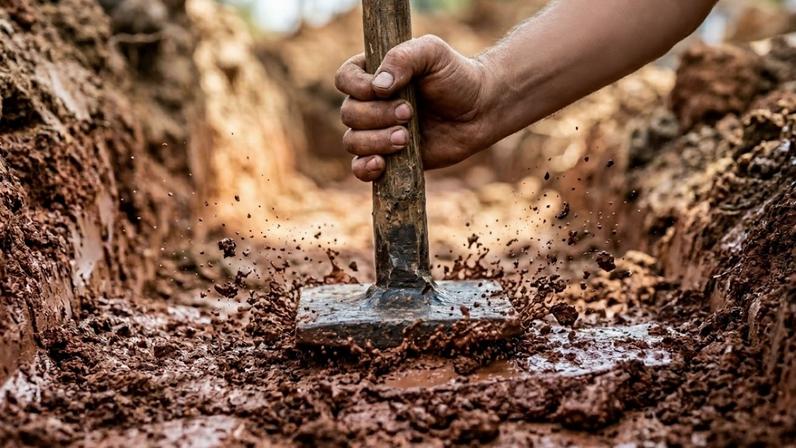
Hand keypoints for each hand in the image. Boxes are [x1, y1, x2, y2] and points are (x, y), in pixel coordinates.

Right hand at [335, 35, 495, 180]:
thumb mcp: (433, 53)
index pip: (344, 79)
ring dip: (376, 141)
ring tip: (405, 138)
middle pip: (349, 113)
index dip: (357, 87)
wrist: (480, 111)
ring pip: (352, 141)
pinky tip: (381, 164)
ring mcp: (377, 132)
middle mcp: (371, 103)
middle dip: (377, 116)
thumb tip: (378, 87)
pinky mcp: (388, 158)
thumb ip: (403, 58)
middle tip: (409, 113)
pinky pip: (360, 168)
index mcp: (374, 73)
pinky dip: (364, 169)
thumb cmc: (456, 76)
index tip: (384, 90)